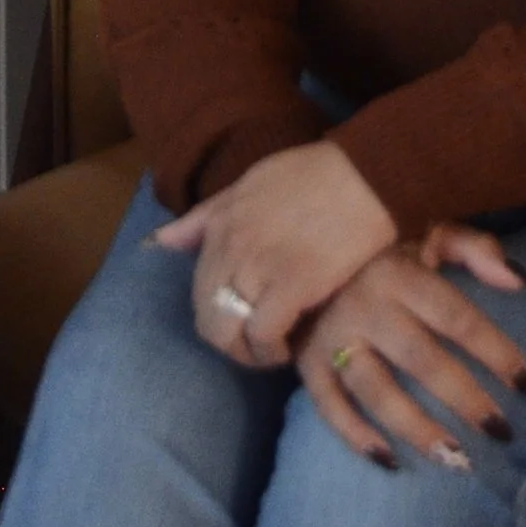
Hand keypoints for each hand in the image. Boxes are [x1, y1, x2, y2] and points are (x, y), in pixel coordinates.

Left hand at [153, 141, 396, 363]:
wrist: (368, 173)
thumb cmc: (316, 175)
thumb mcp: (248, 184)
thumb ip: (205, 216)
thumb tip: (157, 242)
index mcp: (220, 224)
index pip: (197, 290)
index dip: (218, 316)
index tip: (243, 321)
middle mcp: (231, 247)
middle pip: (207, 318)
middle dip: (228, 342)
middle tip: (257, 346)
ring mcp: (259, 266)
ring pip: (228, 332)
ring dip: (249, 353)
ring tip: (273, 351)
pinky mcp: (292, 283)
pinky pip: (262, 334)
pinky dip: (272, 350)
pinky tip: (289, 349)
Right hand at [295, 225, 525, 465]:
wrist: (299, 246)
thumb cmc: (382, 249)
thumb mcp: (427, 233)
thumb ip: (475, 249)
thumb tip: (522, 282)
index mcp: (399, 273)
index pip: (457, 318)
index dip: (496, 352)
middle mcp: (365, 305)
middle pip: (421, 360)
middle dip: (465, 399)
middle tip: (502, 432)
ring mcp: (332, 337)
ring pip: (376, 390)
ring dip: (417, 429)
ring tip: (457, 458)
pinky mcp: (307, 362)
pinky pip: (328, 406)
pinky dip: (355, 436)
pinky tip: (389, 461)